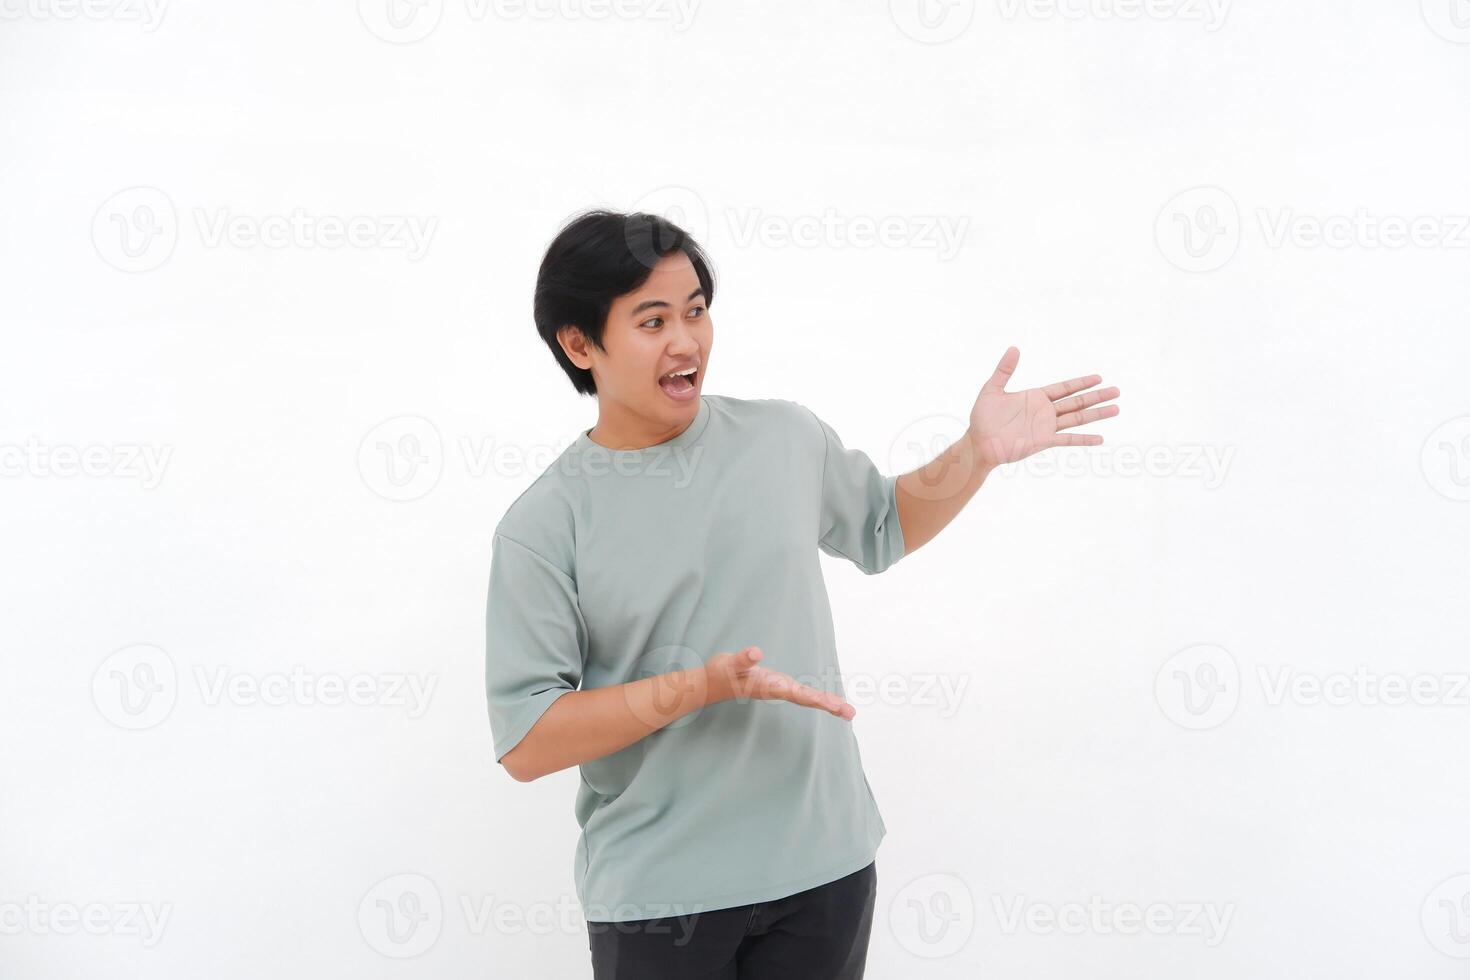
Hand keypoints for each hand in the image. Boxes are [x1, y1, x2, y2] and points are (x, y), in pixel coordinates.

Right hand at [704, 647, 855, 720]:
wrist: (712, 683)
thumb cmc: (721, 673)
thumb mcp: (730, 663)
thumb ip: (743, 658)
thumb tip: (756, 651)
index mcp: (769, 686)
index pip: (797, 693)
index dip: (815, 697)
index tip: (832, 704)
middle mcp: (777, 689)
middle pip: (807, 699)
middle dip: (828, 705)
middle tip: (850, 713)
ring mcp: (778, 688)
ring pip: (806, 698)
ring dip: (827, 704)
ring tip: (848, 712)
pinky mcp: (778, 685)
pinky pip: (802, 694)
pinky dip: (817, 698)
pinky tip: (830, 701)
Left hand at [968, 346, 1119, 468]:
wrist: (979, 442)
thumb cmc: (982, 418)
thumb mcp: (992, 389)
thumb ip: (1004, 370)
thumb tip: (1015, 348)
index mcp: (1036, 397)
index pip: (1064, 388)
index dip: (1081, 383)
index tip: (1099, 377)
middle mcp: (1045, 412)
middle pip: (1077, 401)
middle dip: (1096, 396)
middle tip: (1117, 391)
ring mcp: (1046, 427)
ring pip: (1077, 418)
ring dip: (1096, 414)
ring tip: (1116, 409)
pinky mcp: (1043, 441)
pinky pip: (1067, 440)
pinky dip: (1084, 439)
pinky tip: (1100, 439)